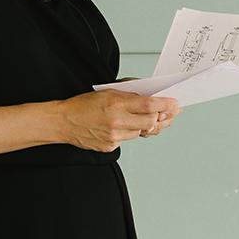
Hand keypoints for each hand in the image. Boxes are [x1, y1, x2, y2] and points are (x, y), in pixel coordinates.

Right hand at [57, 90, 182, 149]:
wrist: (63, 122)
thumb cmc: (83, 105)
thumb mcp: (107, 92)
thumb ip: (130, 95)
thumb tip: (151, 97)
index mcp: (116, 103)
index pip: (149, 105)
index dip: (166, 105)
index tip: (175, 104)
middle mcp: (116, 121)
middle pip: (150, 122)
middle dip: (162, 117)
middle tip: (170, 113)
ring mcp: (113, 136)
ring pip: (141, 132)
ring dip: (145, 125)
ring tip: (146, 118)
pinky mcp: (110, 147)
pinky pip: (128, 139)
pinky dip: (130, 132)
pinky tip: (125, 126)